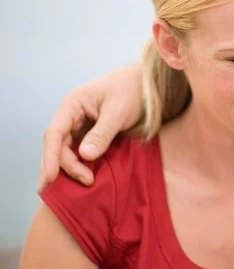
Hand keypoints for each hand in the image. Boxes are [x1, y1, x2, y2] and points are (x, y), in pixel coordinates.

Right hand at [39, 63, 142, 192]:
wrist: (148, 82)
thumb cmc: (132, 90)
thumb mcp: (118, 111)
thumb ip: (102, 133)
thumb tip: (85, 156)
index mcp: (72, 104)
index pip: (54, 134)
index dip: (51, 157)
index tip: (50, 178)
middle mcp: (71, 115)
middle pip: (58, 145)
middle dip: (65, 166)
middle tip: (85, 182)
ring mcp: (80, 124)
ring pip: (68, 150)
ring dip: (72, 168)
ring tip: (83, 186)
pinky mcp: (92, 132)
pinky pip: (81, 151)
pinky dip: (82, 164)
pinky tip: (85, 176)